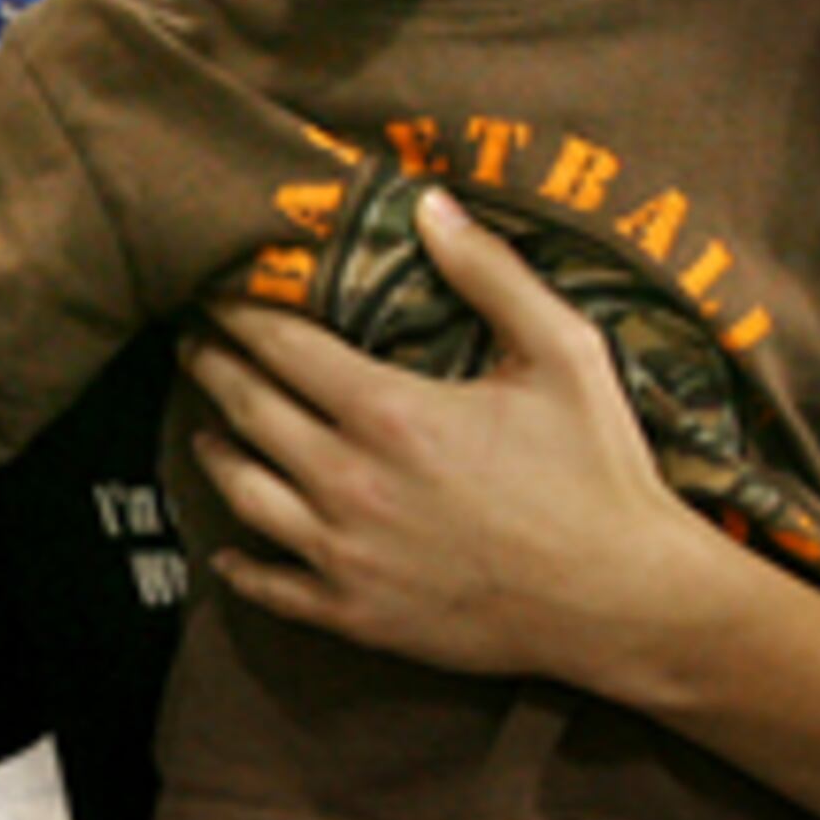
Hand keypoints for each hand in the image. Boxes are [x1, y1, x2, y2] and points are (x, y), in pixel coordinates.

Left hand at [181, 188, 735, 685]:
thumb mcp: (564, 352)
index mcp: (389, 411)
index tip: (217, 292)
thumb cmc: (600, 472)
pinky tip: (227, 551)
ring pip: (244, 495)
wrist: (624, 601)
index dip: (239, 313)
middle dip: (213, 368)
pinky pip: (271, 587)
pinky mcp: (355, 614)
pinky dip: (239, 566)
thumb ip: (490, 274)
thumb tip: (430, 205)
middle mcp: (348, 481)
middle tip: (195, 344)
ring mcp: (345, 553)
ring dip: (215, 454)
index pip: (281, 345)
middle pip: (247, 412)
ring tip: (203, 429)